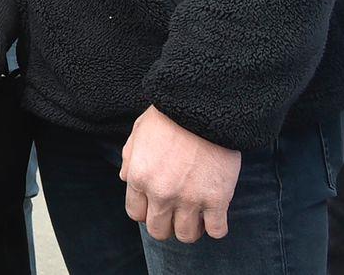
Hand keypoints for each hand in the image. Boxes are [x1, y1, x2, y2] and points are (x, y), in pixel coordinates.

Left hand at [120, 105, 240, 242]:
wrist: (202, 107)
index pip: (135, 213)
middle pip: (159, 230)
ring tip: (197, 216)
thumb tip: (126, 179)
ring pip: (186, 236)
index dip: (146, 212)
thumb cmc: (169, 116)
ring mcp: (189, 199)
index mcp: (139, 177)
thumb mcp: (138, 133)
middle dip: (166, 225)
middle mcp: (161, 193)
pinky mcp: (217, 200)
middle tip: (177, 214)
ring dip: (191, 229)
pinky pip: (217, 231)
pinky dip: (216, 227)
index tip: (156, 206)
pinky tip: (216, 214)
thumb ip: (130, 159)